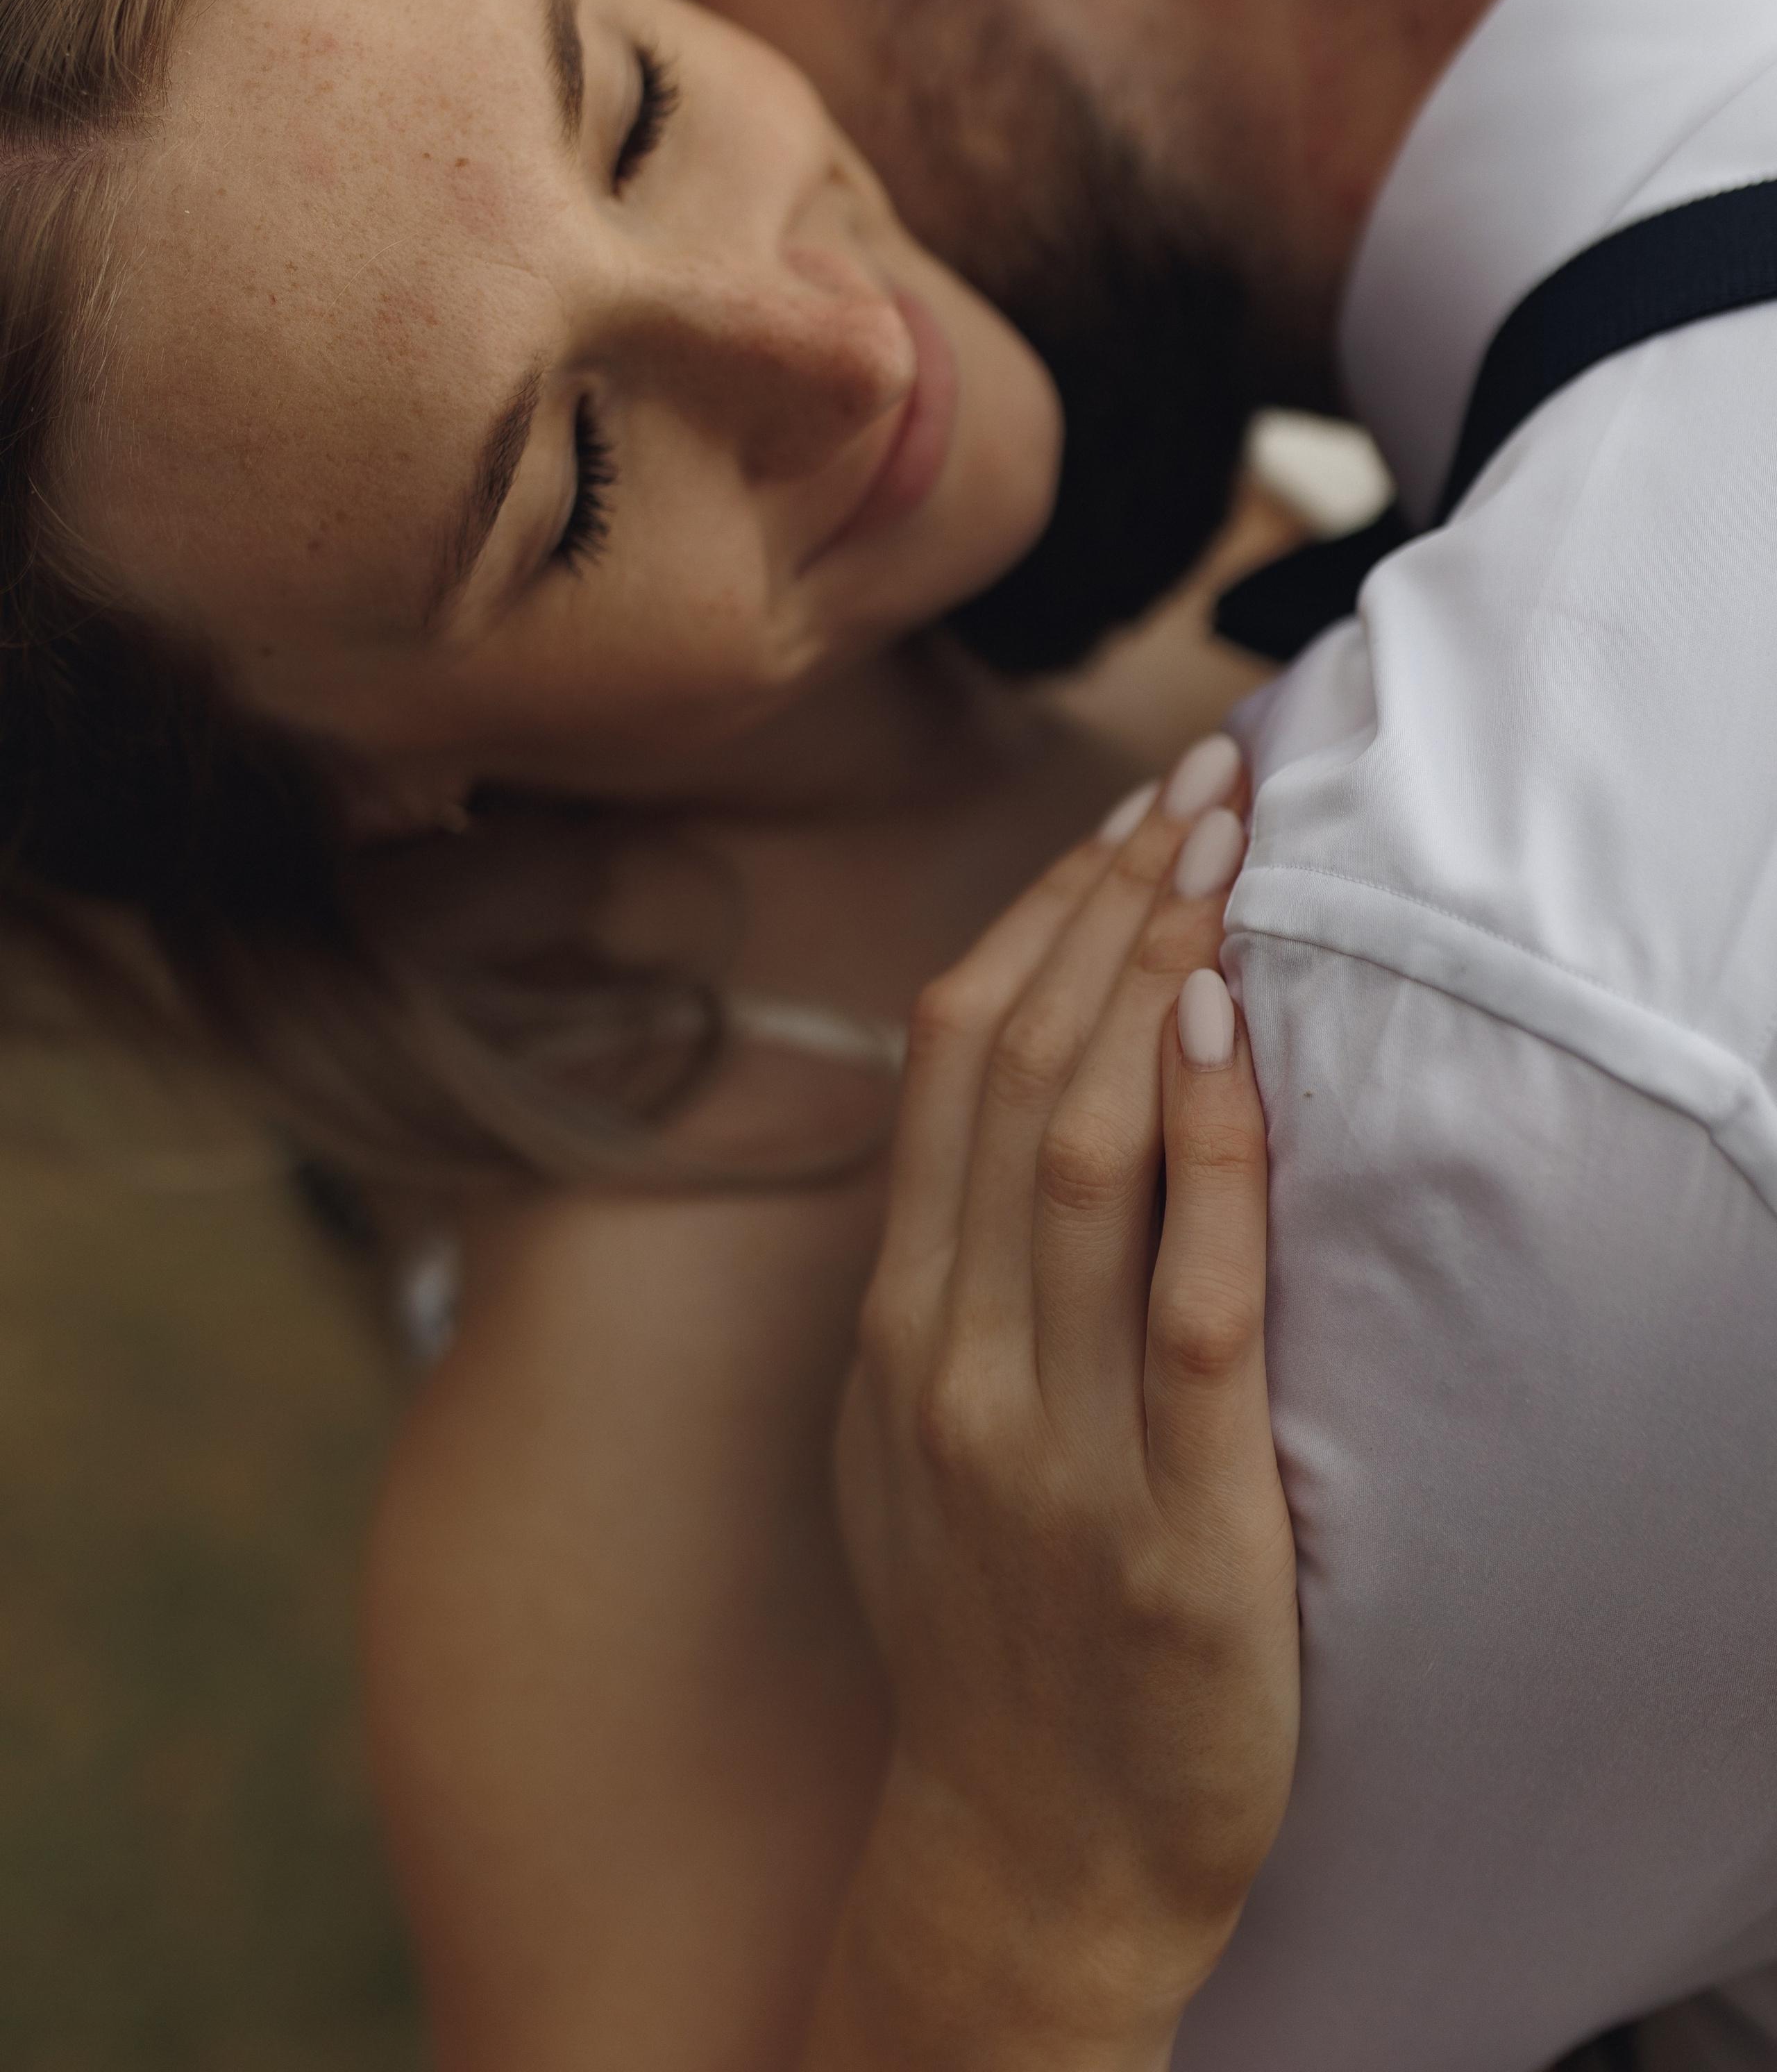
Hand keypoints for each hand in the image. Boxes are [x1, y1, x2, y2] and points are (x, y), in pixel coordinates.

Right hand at [815, 750, 1297, 2068]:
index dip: (1037, 915)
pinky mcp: (1170, 1532)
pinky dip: (1213, 1156)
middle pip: (1018, 1074)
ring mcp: (1048, 1447)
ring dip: (1158, 981)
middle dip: (1111, 904)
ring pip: (1087, 1155)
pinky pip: (1188, 1307)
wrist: (1027, 1854)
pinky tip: (1236, 1038)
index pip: (952, 1063)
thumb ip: (949, 1276)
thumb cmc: (993, 1625)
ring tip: (1225, 857)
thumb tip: (1004, 1100)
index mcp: (896, 1326)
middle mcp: (951, 1361)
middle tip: (1199, 782)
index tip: (1121, 814)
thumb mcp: (915, 1433)